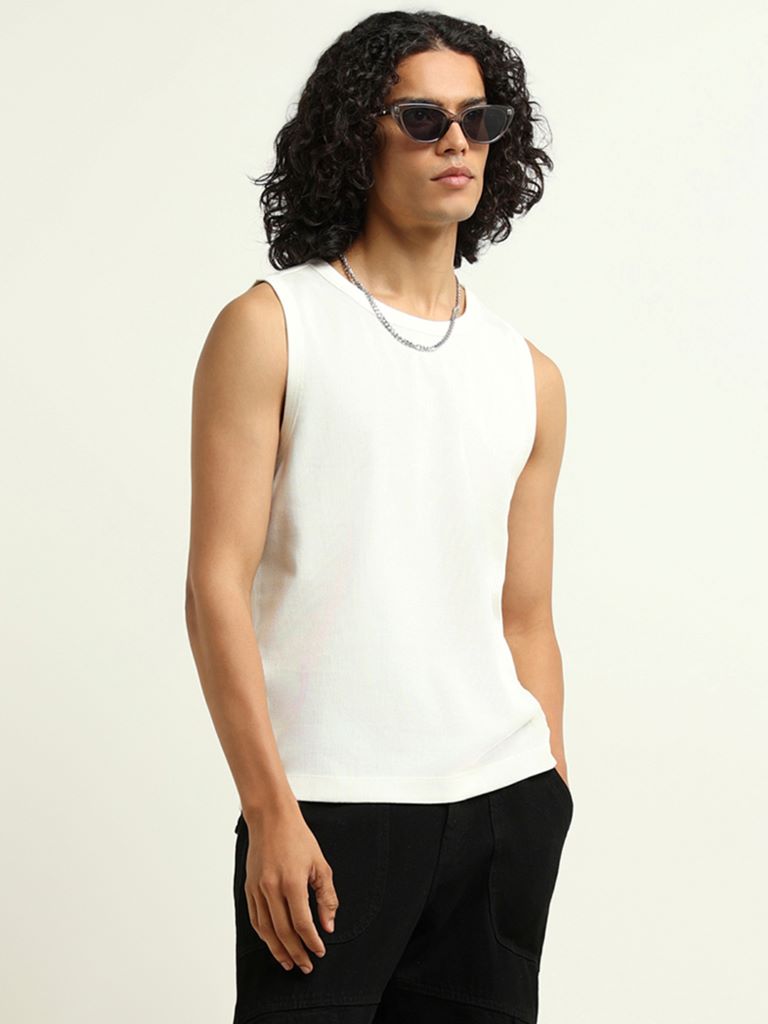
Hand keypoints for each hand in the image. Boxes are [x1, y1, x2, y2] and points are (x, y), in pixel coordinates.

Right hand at [242, 807, 338, 973]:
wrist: (271, 819)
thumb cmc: (297, 838)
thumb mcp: (320, 865)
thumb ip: (326, 897)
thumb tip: (328, 925)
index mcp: (292, 882)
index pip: (302, 923)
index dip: (311, 941)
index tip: (320, 951)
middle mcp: (271, 888)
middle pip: (283, 932)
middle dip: (296, 953)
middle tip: (306, 966)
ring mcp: (257, 889)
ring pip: (266, 930)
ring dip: (278, 950)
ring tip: (289, 963)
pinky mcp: (249, 888)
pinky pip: (255, 919)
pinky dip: (264, 935)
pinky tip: (273, 943)